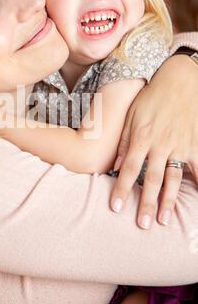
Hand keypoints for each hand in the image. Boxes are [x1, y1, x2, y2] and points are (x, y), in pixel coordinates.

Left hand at [110, 55, 197, 228]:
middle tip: (141, 224)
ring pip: (173, 178)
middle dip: (145, 203)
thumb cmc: (152, 96)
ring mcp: (179, 145)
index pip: (128, 169)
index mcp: (142, 138)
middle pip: (150, 179)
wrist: (180, 80)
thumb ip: (125, 141)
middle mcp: (160, 145)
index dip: (121, 189)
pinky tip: (197, 197)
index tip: (115, 207)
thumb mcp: (133, 115)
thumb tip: (117, 165)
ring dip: (167, 200)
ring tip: (162, 219)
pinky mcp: (195, 143)